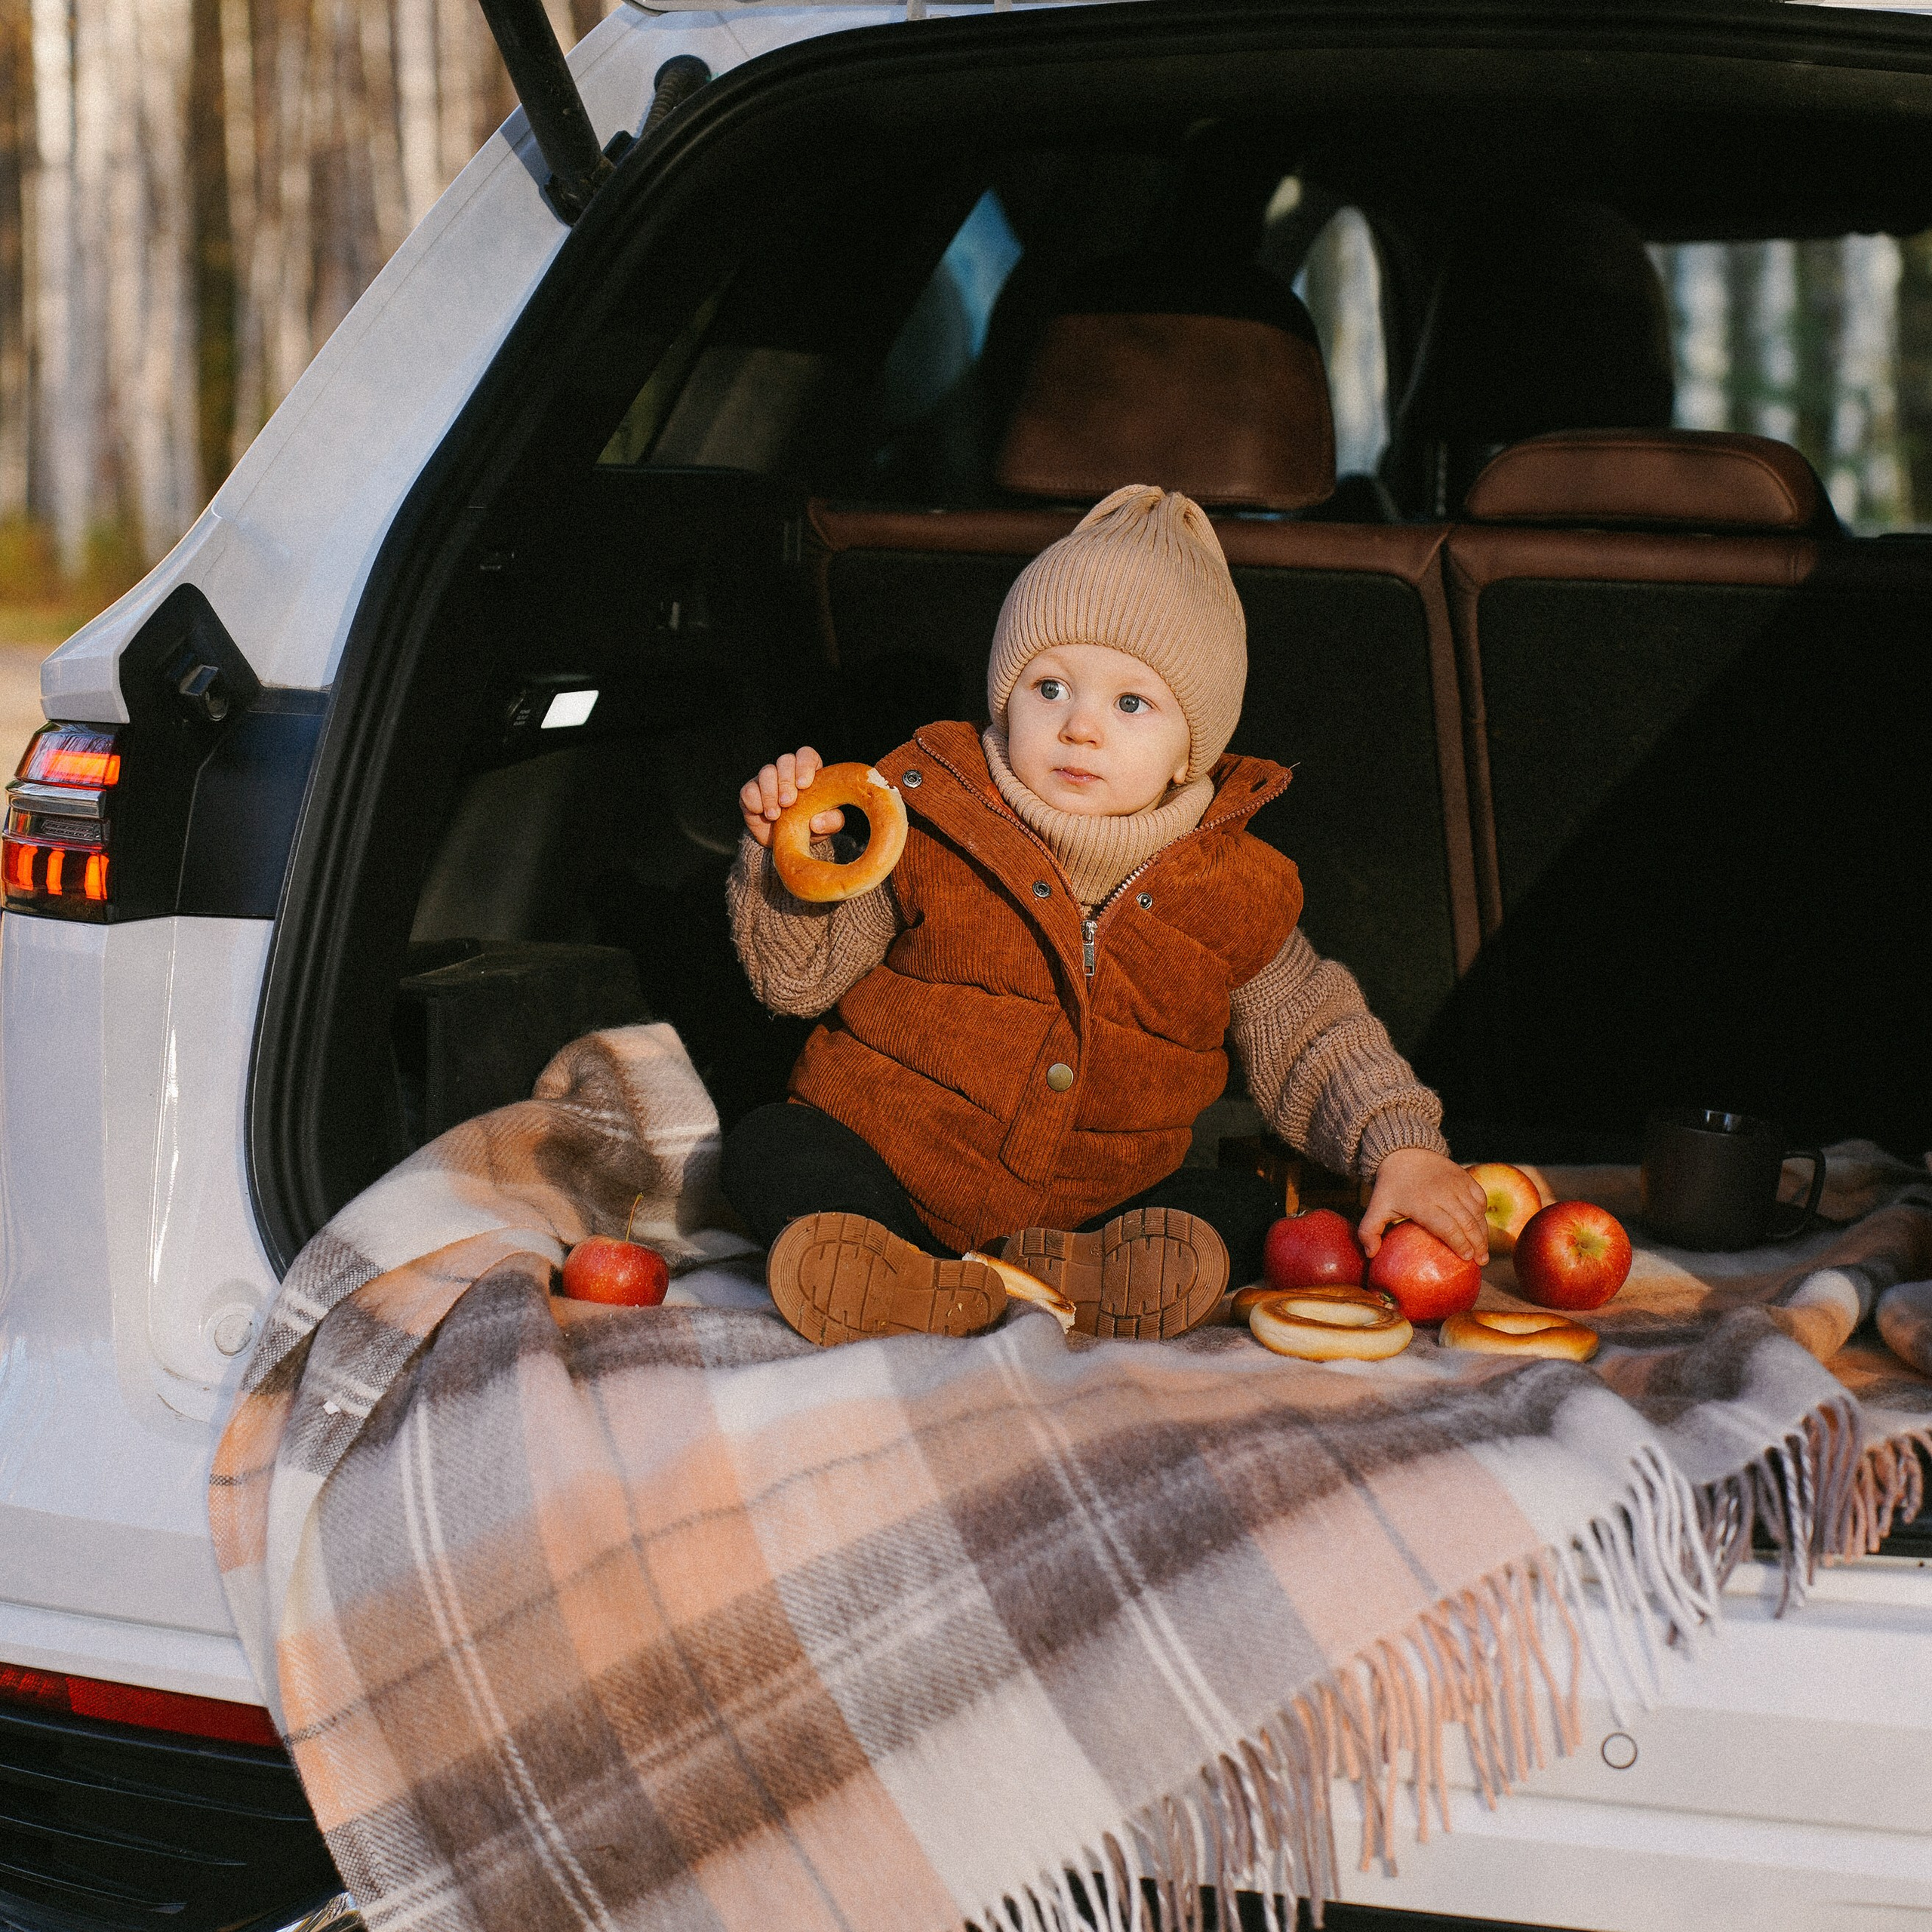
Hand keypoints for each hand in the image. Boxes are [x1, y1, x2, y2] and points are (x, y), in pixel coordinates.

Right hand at [740, 747, 844, 848]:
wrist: (786, 842)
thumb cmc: (810, 826)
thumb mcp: (826, 826)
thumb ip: (831, 822)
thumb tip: (817, 822)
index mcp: (808, 772)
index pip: (806, 755)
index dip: (804, 765)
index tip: (804, 785)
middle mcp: (787, 771)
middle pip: (785, 760)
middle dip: (786, 781)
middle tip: (788, 803)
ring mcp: (767, 780)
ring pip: (766, 772)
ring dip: (770, 794)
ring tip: (775, 815)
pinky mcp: (750, 793)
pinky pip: (749, 790)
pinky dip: (755, 803)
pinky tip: (762, 814)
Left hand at [1358, 1147, 1489, 1263]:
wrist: (1404, 1152)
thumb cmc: (1391, 1186)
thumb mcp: (1376, 1207)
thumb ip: (1368, 1231)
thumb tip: (1371, 1254)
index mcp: (1422, 1203)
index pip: (1447, 1227)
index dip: (1459, 1244)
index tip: (1465, 1258)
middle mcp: (1443, 1193)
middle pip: (1467, 1222)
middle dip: (1477, 1245)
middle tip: (1481, 1262)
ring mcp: (1456, 1183)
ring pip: (1477, 1212)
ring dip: (1483, 1233)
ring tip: (1483, 1252)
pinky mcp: (1465, 1176)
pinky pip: (1480, 1198)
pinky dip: (1482, 1214)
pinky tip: (1480, 1228)